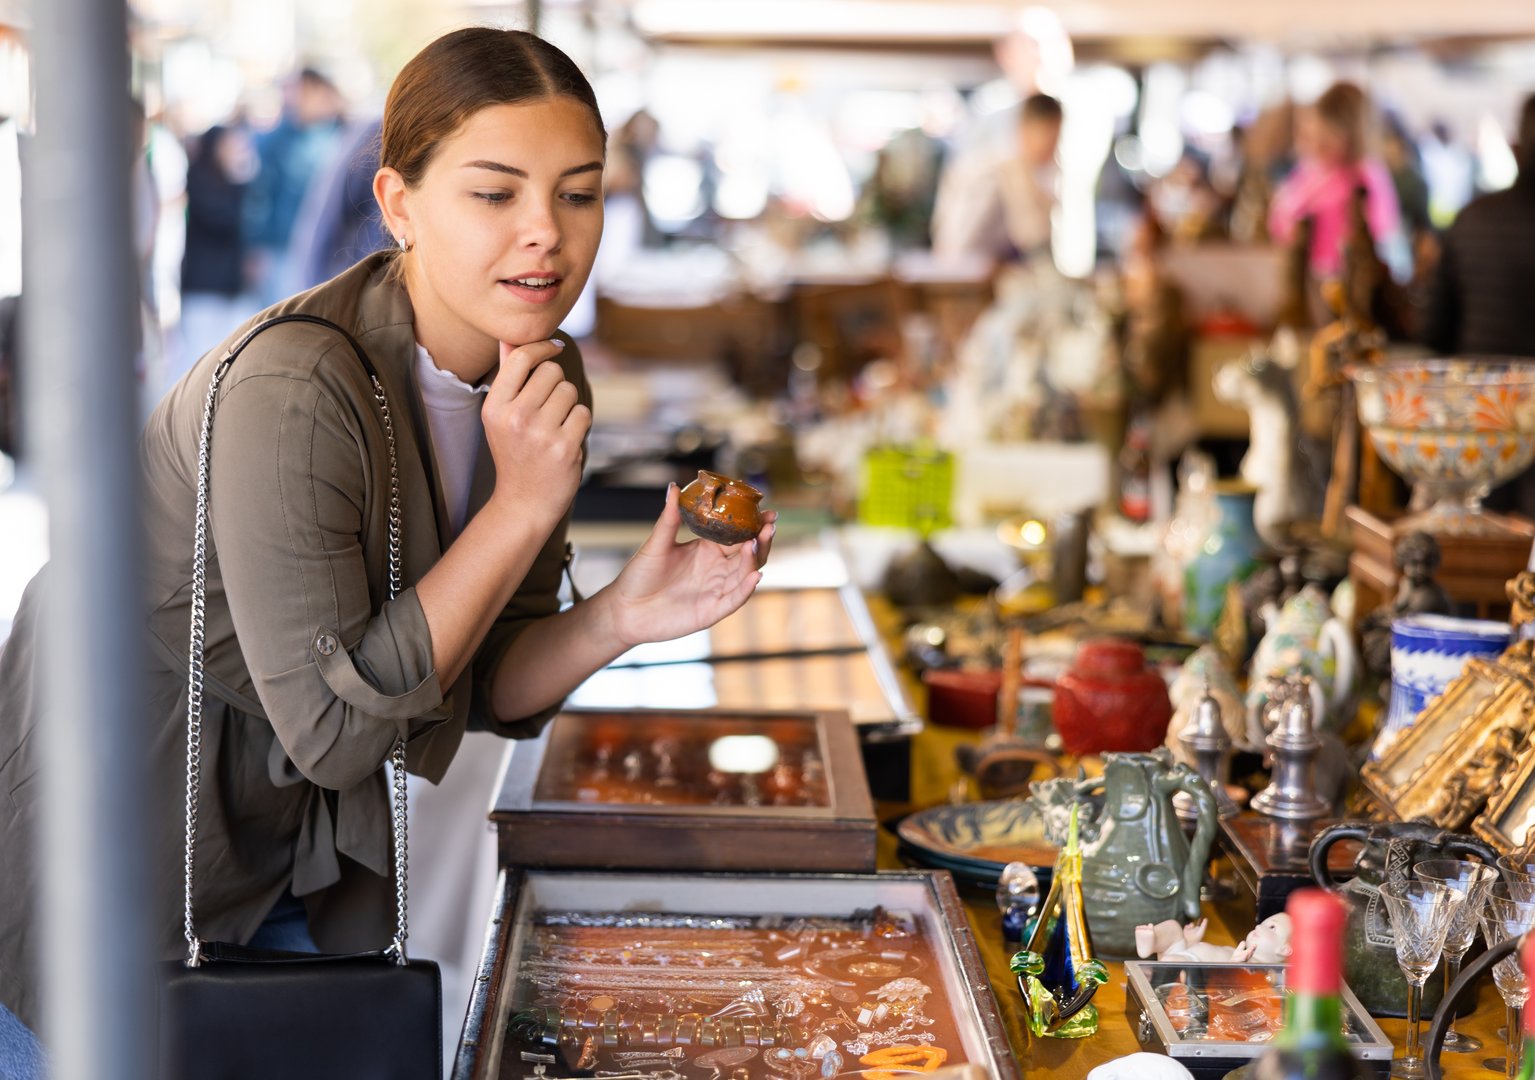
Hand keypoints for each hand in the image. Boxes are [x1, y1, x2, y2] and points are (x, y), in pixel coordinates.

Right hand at [483, 339, 589, 526]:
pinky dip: (579, 424)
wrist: (523, 502)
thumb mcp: (500, 416)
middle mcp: (515, 418)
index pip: (521, 357)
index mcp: (495, 407)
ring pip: (570, 391)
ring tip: (554, 427)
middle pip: (552, 371)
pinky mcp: (565, 447)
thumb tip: (510, 339)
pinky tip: (565, 440)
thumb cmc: (514, 453)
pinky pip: (583, 414)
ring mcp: (541, 433)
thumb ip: (508, 377)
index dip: (542, 347)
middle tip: (548, 409)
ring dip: (569, 405)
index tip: (554, 348)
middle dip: (556, 384)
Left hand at [601, 483, 776, 648]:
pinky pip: (734, 600)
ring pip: (745, 575)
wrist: (625, 610)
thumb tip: (673, 486)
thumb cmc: (640, 575)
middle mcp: (717, 569)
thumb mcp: (656, 544)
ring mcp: (716, 591)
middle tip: (769, 526)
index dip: (754, 524)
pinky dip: (745, 589)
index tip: (768, 512)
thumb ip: (669, 518)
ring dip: (754, 560)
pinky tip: (754, 576)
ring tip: (757, 542)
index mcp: (707, 550)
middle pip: (748, 554)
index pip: (737, 535)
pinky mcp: (712, 611)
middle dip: (761, 540)